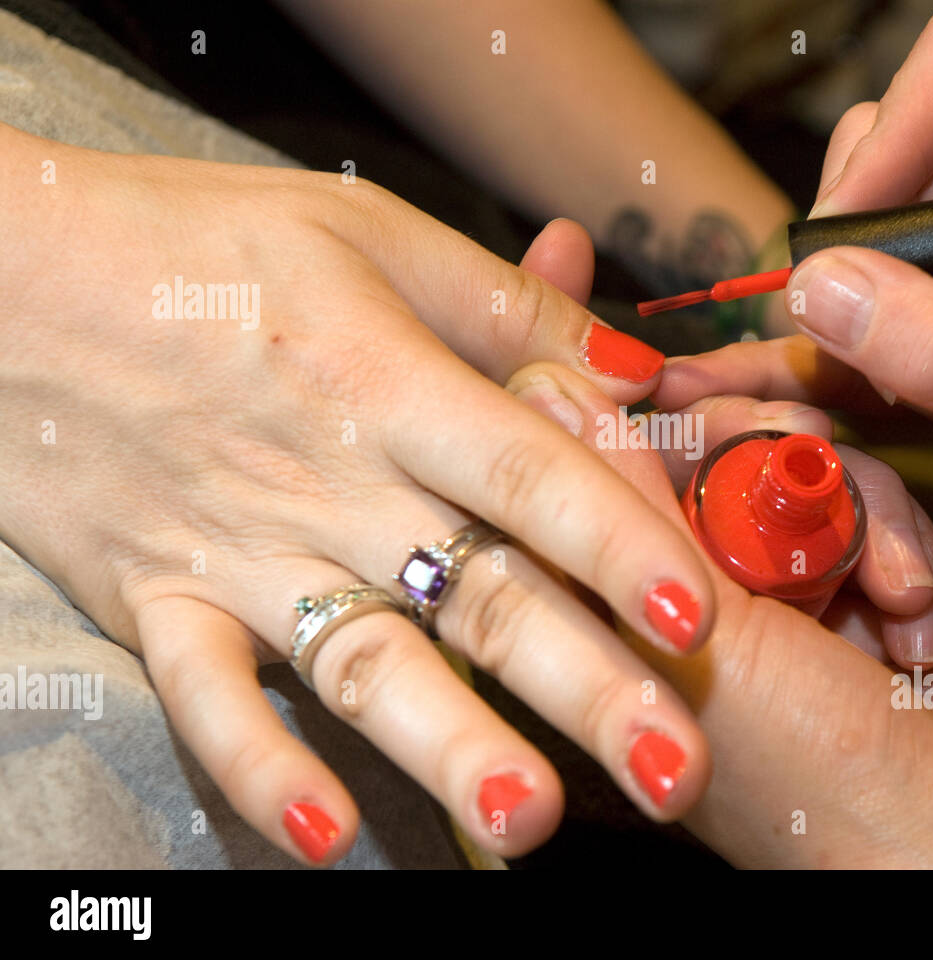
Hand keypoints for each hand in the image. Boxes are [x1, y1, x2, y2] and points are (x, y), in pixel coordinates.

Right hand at [0, 126, 721, 863]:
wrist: (4, 273)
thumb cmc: (196, 239)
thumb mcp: (369, 234)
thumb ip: (507, 307)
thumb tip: (632, 366)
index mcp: (387, 384)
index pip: (528, 477)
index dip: (618, 544)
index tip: (696, 619)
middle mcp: (328, 484)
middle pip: (477, 595)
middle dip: (582, 688)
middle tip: (674, 770)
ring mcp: (239, 552)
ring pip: (363, 666)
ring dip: (447, 749)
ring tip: (528, 822)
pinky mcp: (156, 601)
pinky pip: (206, 701)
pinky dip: (259, 772)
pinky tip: (327, 841)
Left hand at [501, 353, 932, 867]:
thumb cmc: (836, 800)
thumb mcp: (715, 646)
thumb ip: (627, 515)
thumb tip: (548, 383)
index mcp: (604, 619)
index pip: (561, 452)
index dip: (560, 353)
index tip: (554, 253)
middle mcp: (670, 608)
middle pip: (693, 442)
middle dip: (774, 452)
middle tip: (813, 484)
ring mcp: (761, 609)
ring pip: (791, 472)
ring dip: (860, 523)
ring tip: (890, 595)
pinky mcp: (840, 612)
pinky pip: (860, 522)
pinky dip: (897, 559)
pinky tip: (915, 621)